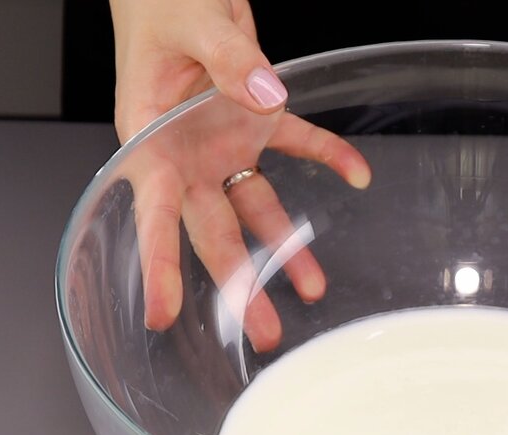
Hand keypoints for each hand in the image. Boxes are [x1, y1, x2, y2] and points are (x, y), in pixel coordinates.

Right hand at [110, 0, 369, 350]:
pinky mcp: (254, 123)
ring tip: (311, 288)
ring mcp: (220, 143)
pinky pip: (298, 145)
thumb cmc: (160, 4)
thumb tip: (268, 97)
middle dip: (236, 282)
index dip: (159, 262)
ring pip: (255, 208)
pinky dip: (329, 157)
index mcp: (149, 138)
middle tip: (258, 330)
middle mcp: (184, 154)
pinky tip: (358, 174)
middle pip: (211, 229)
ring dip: (285, 247)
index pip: (154, 209)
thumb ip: (228, 60)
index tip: (162, 313)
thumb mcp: (190, 22)